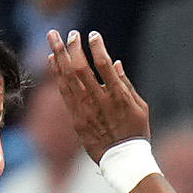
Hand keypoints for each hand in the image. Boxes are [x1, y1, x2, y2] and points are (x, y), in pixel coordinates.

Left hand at [50, 31, 153, 155]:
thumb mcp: (140, 107)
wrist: (122, 160)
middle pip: (80, 68)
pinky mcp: (76, 118)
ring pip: (67, 78)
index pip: (104, 65)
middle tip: (70, 32)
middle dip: (73, 47)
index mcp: (118, 96)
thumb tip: (115, 63)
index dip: (97, 47)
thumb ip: (126, 84)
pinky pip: (63, 92)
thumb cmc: (135, 131)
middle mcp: (99, 101)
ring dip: (59, 55)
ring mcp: (85, 110)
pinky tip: (53, 60)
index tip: (93, 34)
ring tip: (53, 37)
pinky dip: (57, 74)